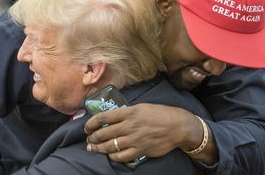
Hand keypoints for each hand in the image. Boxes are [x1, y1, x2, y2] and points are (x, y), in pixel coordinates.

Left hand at [84, 103, 201, 161]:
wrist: (177, 126)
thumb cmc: (159, 114)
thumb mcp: (140, 107)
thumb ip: (125, 113)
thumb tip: (111, 118)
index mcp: (128, 112)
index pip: (103, 118)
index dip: (91, 123)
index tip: (87, 127)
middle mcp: (129, 126)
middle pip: (103, 133)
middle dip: (92, 138)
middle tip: (89, 139)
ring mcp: (134, 139)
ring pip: (110, 146)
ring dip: (98, 148)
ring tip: (93, 148)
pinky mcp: (140, 150)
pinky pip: (122, 156)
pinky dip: (113, 156)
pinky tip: (109, 155)